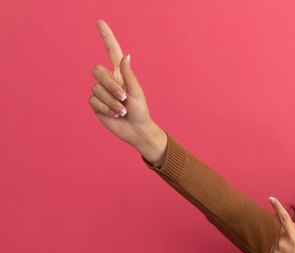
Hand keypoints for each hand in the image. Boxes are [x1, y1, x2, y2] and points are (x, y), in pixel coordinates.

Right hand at [89, 19, 164, 157]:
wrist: (136, 130)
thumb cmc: (140, 110)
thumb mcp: (136, 91)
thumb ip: (128, 74)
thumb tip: (126, 55)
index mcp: (121, 74)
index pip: (112, 51)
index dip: (106, 37)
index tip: (99, 22)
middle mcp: (109, 80)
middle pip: (97, 70)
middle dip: (110, 85)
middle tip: (124, 97)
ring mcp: (101, 92)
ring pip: (96, 88)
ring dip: (111, 101)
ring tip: (122, 110)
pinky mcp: (96, 104)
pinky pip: (93, 100)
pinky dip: (106, 108)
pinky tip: (115, 114)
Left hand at [268, 196, 294, 252]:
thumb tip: (289, 224)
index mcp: (294, 239)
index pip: (285, 219)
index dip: (278, 207)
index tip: (271, 198)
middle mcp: (282, 244)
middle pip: (282, 229)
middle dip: (288, 233)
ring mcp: (275, 251)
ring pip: (278, 238)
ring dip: (284, 241)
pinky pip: (275, 246)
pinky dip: (280, 249)